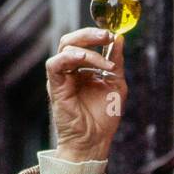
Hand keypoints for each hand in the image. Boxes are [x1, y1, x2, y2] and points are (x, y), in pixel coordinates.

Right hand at [45, 27, 127, 161]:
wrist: (94, 140)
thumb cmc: (104, 117)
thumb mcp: (116, 84)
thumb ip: (116, 61)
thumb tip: (119, 38)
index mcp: (83, 69)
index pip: (85, 42)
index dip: (96, 34)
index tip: (113, 33)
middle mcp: (70, 70)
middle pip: (71, 40)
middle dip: (90, 34)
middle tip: (107, 35)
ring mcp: (62, 77)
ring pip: (65, 48)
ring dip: (89, 51)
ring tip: (106, 63)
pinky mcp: (55, 86)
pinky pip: (54, 64)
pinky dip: (68, 57)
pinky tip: (83, 57)